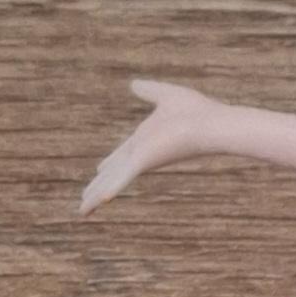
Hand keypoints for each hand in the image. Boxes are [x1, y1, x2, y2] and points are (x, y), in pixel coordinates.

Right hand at [79, 80, 224, 211]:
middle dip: (97, 188)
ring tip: (82, 212)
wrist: (212, 124)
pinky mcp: (145, 163)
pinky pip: (122, 178)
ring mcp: (143, 160)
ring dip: (95, 197)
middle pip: (113, 174)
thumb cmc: (197, 112)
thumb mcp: (166, 96)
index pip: (122, 155)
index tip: (98, 172)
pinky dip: (110, 190)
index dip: (109, 164)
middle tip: (85, 202)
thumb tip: (133, 84)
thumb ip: (149, 91)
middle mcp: (142, 154)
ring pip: (112, 182)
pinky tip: (98, 202)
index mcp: (145, 141)